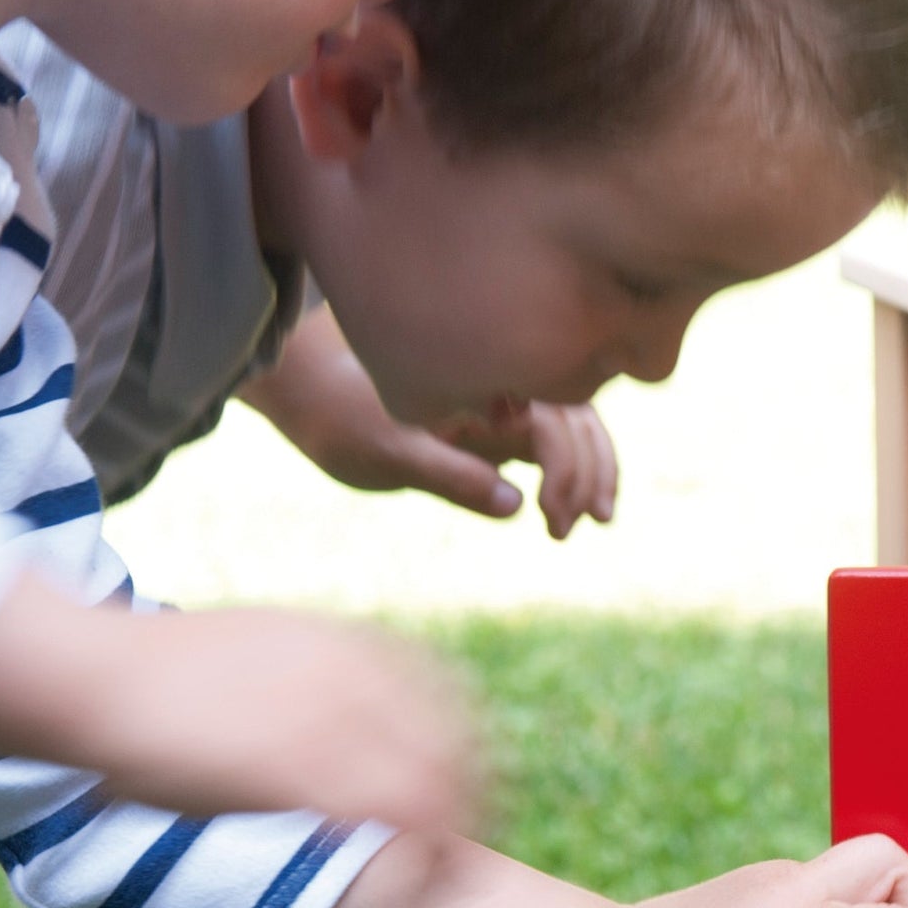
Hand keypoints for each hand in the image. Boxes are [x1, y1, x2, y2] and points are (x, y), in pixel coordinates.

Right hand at [0, 575, 481, 837]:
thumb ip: (294, 676)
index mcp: (337, 642)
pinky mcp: (299, 769)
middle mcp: (348, 675)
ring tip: (453, 872)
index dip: (460, 742)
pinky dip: (410, 848)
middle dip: (473, 786)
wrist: (96, 676)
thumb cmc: (151, 672)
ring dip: (450, 825)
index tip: (470, 779)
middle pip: (450, 734)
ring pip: (428, 778)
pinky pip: (383, 812)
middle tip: (478, 834)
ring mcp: (327, 719)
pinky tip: (415, 880)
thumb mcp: (247, 651)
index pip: (439, 690)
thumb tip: (298, 713)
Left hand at [241, 306, 618, 536]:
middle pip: (579, 421)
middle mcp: (502, 385)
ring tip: (593, 520)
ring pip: (576, 430)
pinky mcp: (498, 425)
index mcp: (483, 379)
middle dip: (589, 472)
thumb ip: (451, 476)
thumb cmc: (345, 420)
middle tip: (575, 527)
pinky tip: (570, 509)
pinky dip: (570, 472)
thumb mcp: (391, 454)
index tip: (551, 517)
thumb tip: (514, 504)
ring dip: (592, 471)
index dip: (566, 469)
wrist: (314, 396)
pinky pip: (553, 443)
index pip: (556, 420)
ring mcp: (504, 403)